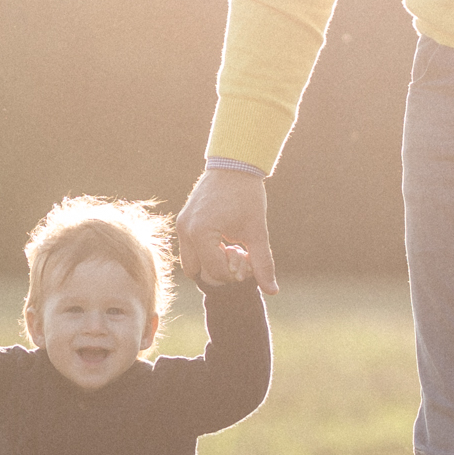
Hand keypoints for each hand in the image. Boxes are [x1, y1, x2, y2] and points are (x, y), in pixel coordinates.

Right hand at [175, 165, 277, 292]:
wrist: (234, 164)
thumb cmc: (247, 196)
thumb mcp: (257, 231)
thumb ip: (262, 263)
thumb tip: (272, 290)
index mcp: (201, 234)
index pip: (215, 272)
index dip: (235, 273)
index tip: (248, 258)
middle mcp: (185, 231)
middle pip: (197, 272)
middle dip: (218, 271)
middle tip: (237, 256)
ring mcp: (181, 225)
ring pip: (191, 262)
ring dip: (210, 262)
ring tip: (230, 247)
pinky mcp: (183, 220)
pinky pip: (189, 247)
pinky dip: (205, 250)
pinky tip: (224, 239)